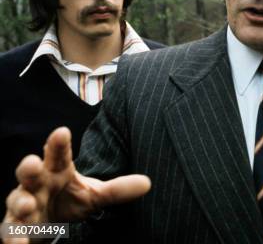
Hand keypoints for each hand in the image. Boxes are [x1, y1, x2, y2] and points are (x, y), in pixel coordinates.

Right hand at [3, 127, 149, 240]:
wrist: (51, 225)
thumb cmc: (71, 201)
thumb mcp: (95, 195)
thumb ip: (118, 189)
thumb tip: (148, 183)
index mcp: (57, 171)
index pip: (58, 154)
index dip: (59, 143)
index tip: (62, 131)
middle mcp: (37, 185)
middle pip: (29, 173)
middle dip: (29, 167)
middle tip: (32, 163)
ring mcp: (23, 205)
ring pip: (17, 201)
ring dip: (20, 202)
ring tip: (27, 205)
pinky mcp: (16, 228)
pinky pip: (12, 233)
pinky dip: (14, 238)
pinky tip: (19, 243)